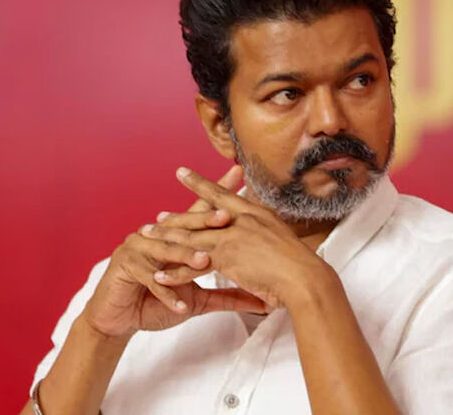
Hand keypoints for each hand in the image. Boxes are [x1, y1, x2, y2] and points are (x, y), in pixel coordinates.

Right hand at [82, 166, 268, 338]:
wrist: (119, 319)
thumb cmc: (156, 303)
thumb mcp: (197, 300)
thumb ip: (227, 296)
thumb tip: (261, 300)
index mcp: (174, 237)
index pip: (200, 212)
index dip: (219, 194)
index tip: (240, 175)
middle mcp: (156, 235)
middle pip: (185, 225)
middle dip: (206, 220)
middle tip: (227, 216)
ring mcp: (138, 247)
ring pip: (167, 250)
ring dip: (185, 257)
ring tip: (204, 262)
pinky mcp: (124, 266)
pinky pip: (149, 279)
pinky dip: (165, 293)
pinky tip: (178, 305)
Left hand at [140, 167, 331, 309]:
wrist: (305, 279)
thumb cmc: (301, 265)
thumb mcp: (283, 239)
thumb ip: (266, 235)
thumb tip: (261, 237)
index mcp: (255, 213)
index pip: (222, 195)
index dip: (200, 184)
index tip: (181, 174)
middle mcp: (241, 220)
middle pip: (200, 215)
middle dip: (176, 217)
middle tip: (156, 217)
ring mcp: (232, 236)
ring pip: (191, 237)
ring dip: (167, 240)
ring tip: (148, 242)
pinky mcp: (226, 257)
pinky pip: (192, 265)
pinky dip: (174, 273)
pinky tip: (158, 278)